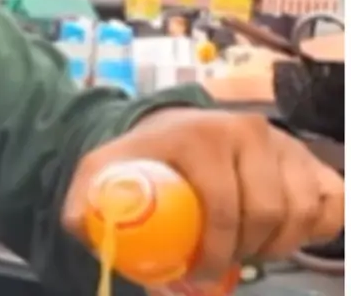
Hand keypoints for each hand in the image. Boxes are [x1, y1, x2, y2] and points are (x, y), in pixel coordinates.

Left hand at [61, 109, 343, 282]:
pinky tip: (283, 237)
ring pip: (301, 211)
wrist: (170, 131)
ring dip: (278, 244)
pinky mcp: (308, 158)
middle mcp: (249, 132)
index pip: (224, 204)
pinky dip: (314, 228)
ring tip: (246, 253)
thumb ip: (84, 202)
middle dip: (246, 251)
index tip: (202, 274)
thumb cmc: (140, 157)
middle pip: (267, 211)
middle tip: (223, 266)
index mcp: (202, 135)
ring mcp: (284, 144)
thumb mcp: (102, 172)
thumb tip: (80, 229)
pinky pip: (331, 201)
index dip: (217, 250)